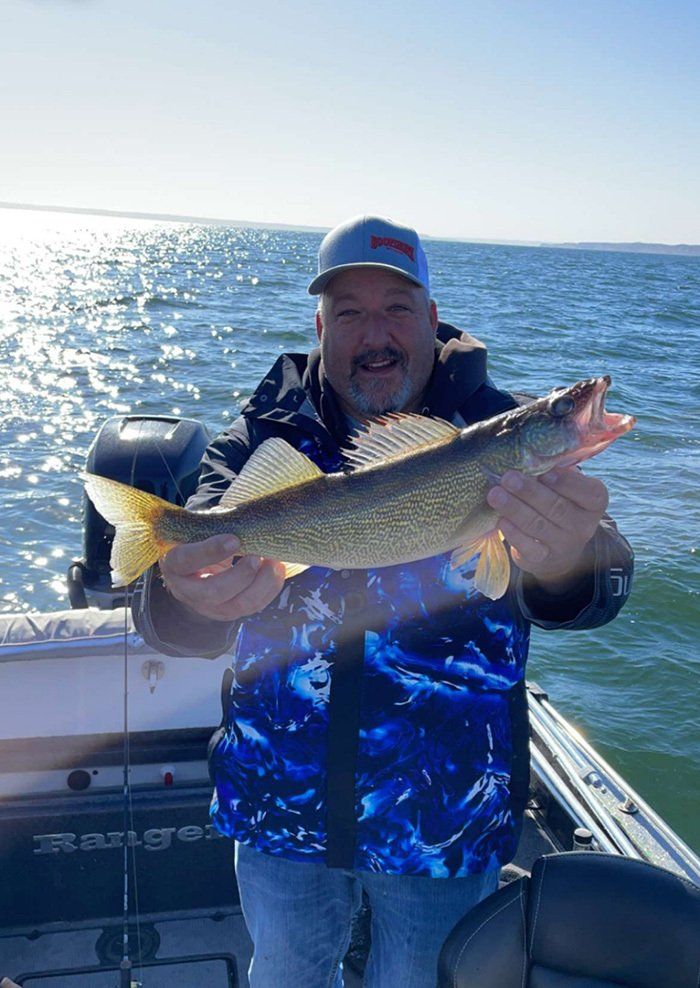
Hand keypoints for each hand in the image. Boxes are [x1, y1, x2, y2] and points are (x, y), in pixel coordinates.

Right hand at [159, 534, 285, 621]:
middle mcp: (188, 591)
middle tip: (256, 556)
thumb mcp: (198, 532)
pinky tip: (277, 570)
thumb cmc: (200, 542)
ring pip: (238, 604)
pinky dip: (270, 588)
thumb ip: (215, 524)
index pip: (186, 560)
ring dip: (262, 583)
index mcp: (175, 564)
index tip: (234, 539)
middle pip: (214, 591)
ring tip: (273, 562)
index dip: (210, 551)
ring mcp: (210, 607)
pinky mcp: (230, 612)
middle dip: (241, 575)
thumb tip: (245, 516)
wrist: (197, 571)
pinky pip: (254, 606)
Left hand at [486, 467, 607, 589]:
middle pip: (556, 507)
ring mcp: (564, 545)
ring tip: (495, 494)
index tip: (544, 472)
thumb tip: (533, 450)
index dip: (566, 482)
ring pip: (538, 525)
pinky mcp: (543, 560)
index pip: (587, 492)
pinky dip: (514, 533)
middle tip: (508, 477)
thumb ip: (556, 470)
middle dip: (530, 492)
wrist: (558, 549)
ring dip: (515, 508)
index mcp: (594, 502)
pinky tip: (501, 520)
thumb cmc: (559, 504)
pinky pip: (528, 547)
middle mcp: (583, 526)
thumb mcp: (566, 488)